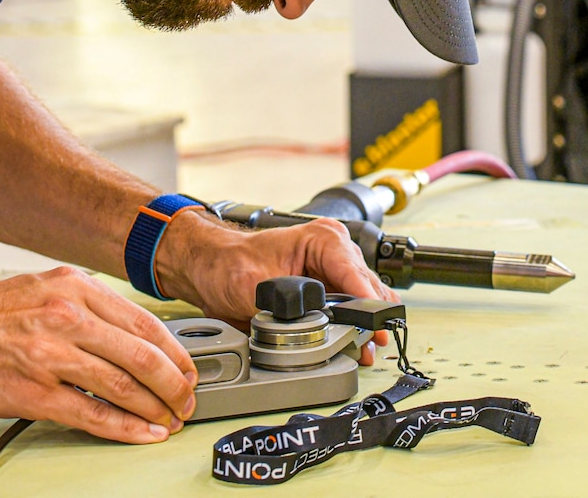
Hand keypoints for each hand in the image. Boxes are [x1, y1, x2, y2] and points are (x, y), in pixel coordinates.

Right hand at [0, 267, 196, 443]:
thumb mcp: (45, 288)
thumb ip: (89, 308)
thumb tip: (135, 338)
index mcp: (76, 288)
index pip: (145, 323)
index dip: (175, 352)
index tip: (188, 369)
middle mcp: (67, 317)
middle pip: (142, 356)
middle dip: (174, 384)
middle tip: (187, 400)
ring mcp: (49, 356)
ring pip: (122, 386)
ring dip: (154, 408)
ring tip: (169, 420)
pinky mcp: (30, 393)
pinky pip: (90, 415)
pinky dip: (124, 428)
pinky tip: (142, 434)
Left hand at [161, 215, 398, 362]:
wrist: (211, 268)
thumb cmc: (228, 265)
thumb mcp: (252, 287)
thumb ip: (283, 307)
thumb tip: (305, 328)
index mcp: (322, 239)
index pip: (355, 272)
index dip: (367, 302)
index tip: (375, 327)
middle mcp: (335, 251)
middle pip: (367, 288)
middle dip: (370, 318)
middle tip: (371, 346)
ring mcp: (334, 270)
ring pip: (366, 299)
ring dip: (365, 325)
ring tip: (364, 349)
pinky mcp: (329, 288)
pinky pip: (352, 307)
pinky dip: (355, 326)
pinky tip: (355, 342)